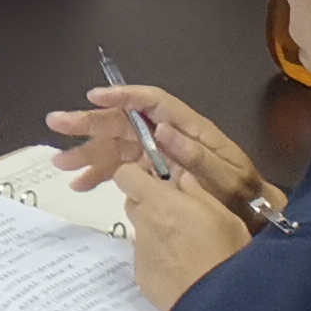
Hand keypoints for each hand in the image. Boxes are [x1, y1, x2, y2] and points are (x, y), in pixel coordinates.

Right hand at [45, 84, 258, 208]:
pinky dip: (100, 174)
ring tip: (62, 165)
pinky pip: (120, 167)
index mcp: (187, 127)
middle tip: (57, 124)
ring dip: (87, 153)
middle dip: (89, 123)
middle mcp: (167, 134)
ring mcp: (157, 153)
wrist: (254, 215)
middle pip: (123, 121)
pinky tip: (82, 183)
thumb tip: (162, 128)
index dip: (122, 96)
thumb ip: (196, 154)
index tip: (94, 97)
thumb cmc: (243, 193)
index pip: (150, 101)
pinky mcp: (152, 171)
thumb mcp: (226, 175)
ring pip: (115, 145)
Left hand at [115, 153, 254, 308]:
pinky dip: (159, 258)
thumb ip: (197, 193)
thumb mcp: (225, 217)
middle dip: (151, 204)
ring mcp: (139, 252)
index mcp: (159, 203)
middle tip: (180, 216)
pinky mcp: (141, 277)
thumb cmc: (228, 254)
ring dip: (157, 232)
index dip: (138, 175)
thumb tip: (180, 177)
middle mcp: (142, 224)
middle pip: (133, 203)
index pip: (125, 175)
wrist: (221, 306)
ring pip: (142, 232)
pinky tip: (184, 270)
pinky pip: (146, 258)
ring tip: (189, 249)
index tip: (159, 181)